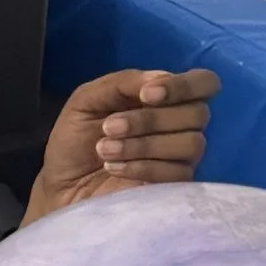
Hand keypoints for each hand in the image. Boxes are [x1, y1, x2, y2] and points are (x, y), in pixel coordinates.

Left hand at [25, 68, 220, 220]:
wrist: (61, 185)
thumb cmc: (76, 140)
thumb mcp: (87, 100)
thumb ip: (122, 83)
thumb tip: (160, 77)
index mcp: (163, 97)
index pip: (204, 83)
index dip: (183, 86)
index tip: (146, 95)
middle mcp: (180, 125)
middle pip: (198, 113)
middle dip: (150, 119)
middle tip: (109, 127)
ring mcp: (181, 158)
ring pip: (192, 143)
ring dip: (143, 144)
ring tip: (105, 149)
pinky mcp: (177, 188)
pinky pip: (179, 173)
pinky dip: (143, 167)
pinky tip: (114, 168)